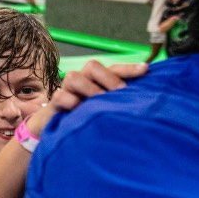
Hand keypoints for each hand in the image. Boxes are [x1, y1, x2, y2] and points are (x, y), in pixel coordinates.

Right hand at [27, 60, 148, 136]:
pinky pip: (61, 96)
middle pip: (92, 66)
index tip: (145, 70)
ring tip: (99, 102)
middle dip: (108, 78)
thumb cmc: (83, 119)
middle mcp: (81, 82)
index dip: (128, 68)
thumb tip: (142, 101)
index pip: (113, 69)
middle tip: (119, 92)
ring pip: (74, 77)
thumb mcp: (103, 109)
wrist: (55, 131)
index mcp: (96, 81)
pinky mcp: (53, 104)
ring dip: (89, 89)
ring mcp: (66, 91)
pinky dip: (71, 102)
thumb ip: (117, 102)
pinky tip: (79, 110)